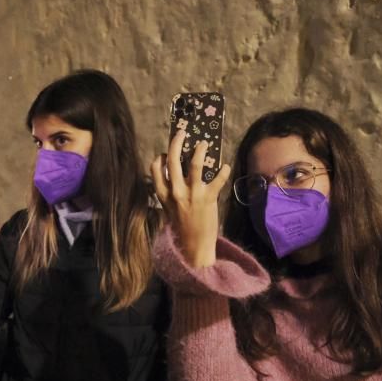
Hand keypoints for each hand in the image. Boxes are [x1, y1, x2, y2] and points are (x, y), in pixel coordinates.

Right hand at [150, 129, 230, 266]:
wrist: (193, 247)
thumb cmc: (182, 228)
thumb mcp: (169, 210)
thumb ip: (169, 193)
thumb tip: (175, 175)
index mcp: (163, 195)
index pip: (156, 169)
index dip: (160, 157)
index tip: (165, 152)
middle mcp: (176, 192)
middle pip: (173, 161)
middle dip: (177, 143)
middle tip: (182, 132)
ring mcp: (192, 195)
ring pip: (195, 165)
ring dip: (200, 151)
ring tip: (204, 143)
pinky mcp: (208, 199)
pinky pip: (217, 180)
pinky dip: (222, 171)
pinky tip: (225, 166)